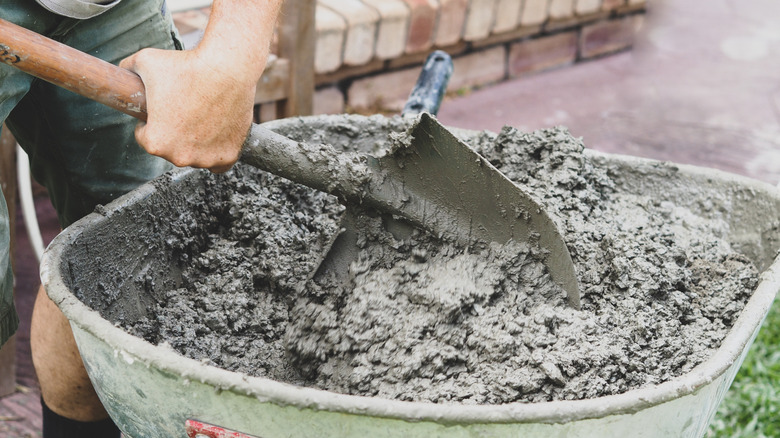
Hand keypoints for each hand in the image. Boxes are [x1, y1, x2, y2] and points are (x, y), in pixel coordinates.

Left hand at [118, 0, 281, 172]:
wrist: (227, 67)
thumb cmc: (187, 65)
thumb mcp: (144, 61)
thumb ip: (127, 71)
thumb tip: (121, 74)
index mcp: (156, 142)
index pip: (145, 138)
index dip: (150, 122)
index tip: (160, 111)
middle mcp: (180, 156)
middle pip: (170, 149)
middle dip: (173, 133)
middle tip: (183, 110)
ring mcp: (206, 159)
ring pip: (194, 156)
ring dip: (194, 143)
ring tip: (201, 116)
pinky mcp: (229, 156)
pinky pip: (218, 165)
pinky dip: (216, 154)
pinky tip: (215, 137)